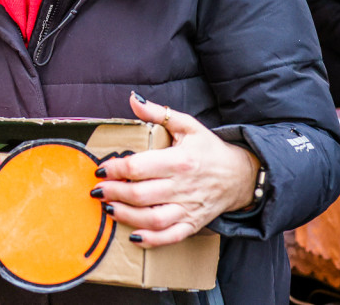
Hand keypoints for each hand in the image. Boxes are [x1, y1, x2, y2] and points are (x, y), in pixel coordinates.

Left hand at [90, 94, 260, 247]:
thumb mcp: (187, 125)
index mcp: (179, 160)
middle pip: (141, 194)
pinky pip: (170, 237)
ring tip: (109, 209)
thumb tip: (133, 99)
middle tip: (98, 190)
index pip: (139, 167)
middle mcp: (183, 186)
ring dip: (126, 216)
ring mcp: (188, 208)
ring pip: (153, 218)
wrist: (241, 175)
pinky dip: (151, 239)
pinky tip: (134, 236)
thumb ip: (158, 113)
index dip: (117, 168)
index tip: (103, 169)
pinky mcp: (192, 224)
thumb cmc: (209, 149)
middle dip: (115, 193)